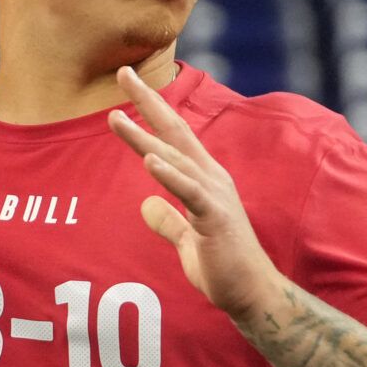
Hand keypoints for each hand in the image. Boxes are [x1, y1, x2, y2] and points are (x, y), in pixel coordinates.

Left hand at [107, 65, 284, 319]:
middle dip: (148, 102)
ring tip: (116, 117)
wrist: (250, 294)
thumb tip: (146, 207)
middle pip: (174, 131)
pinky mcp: (215, 217)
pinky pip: (189, 192)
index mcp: (203, 179)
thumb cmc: (222, 267)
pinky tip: (149, 161)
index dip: (150, 110)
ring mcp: (214, 195)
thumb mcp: (186, 241)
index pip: (172, 136)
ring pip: (174, 158)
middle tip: (123, 73)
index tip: (127, 86)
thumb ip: (169, 222)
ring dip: (144, 137)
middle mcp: (210, 178)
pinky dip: (169, 175)